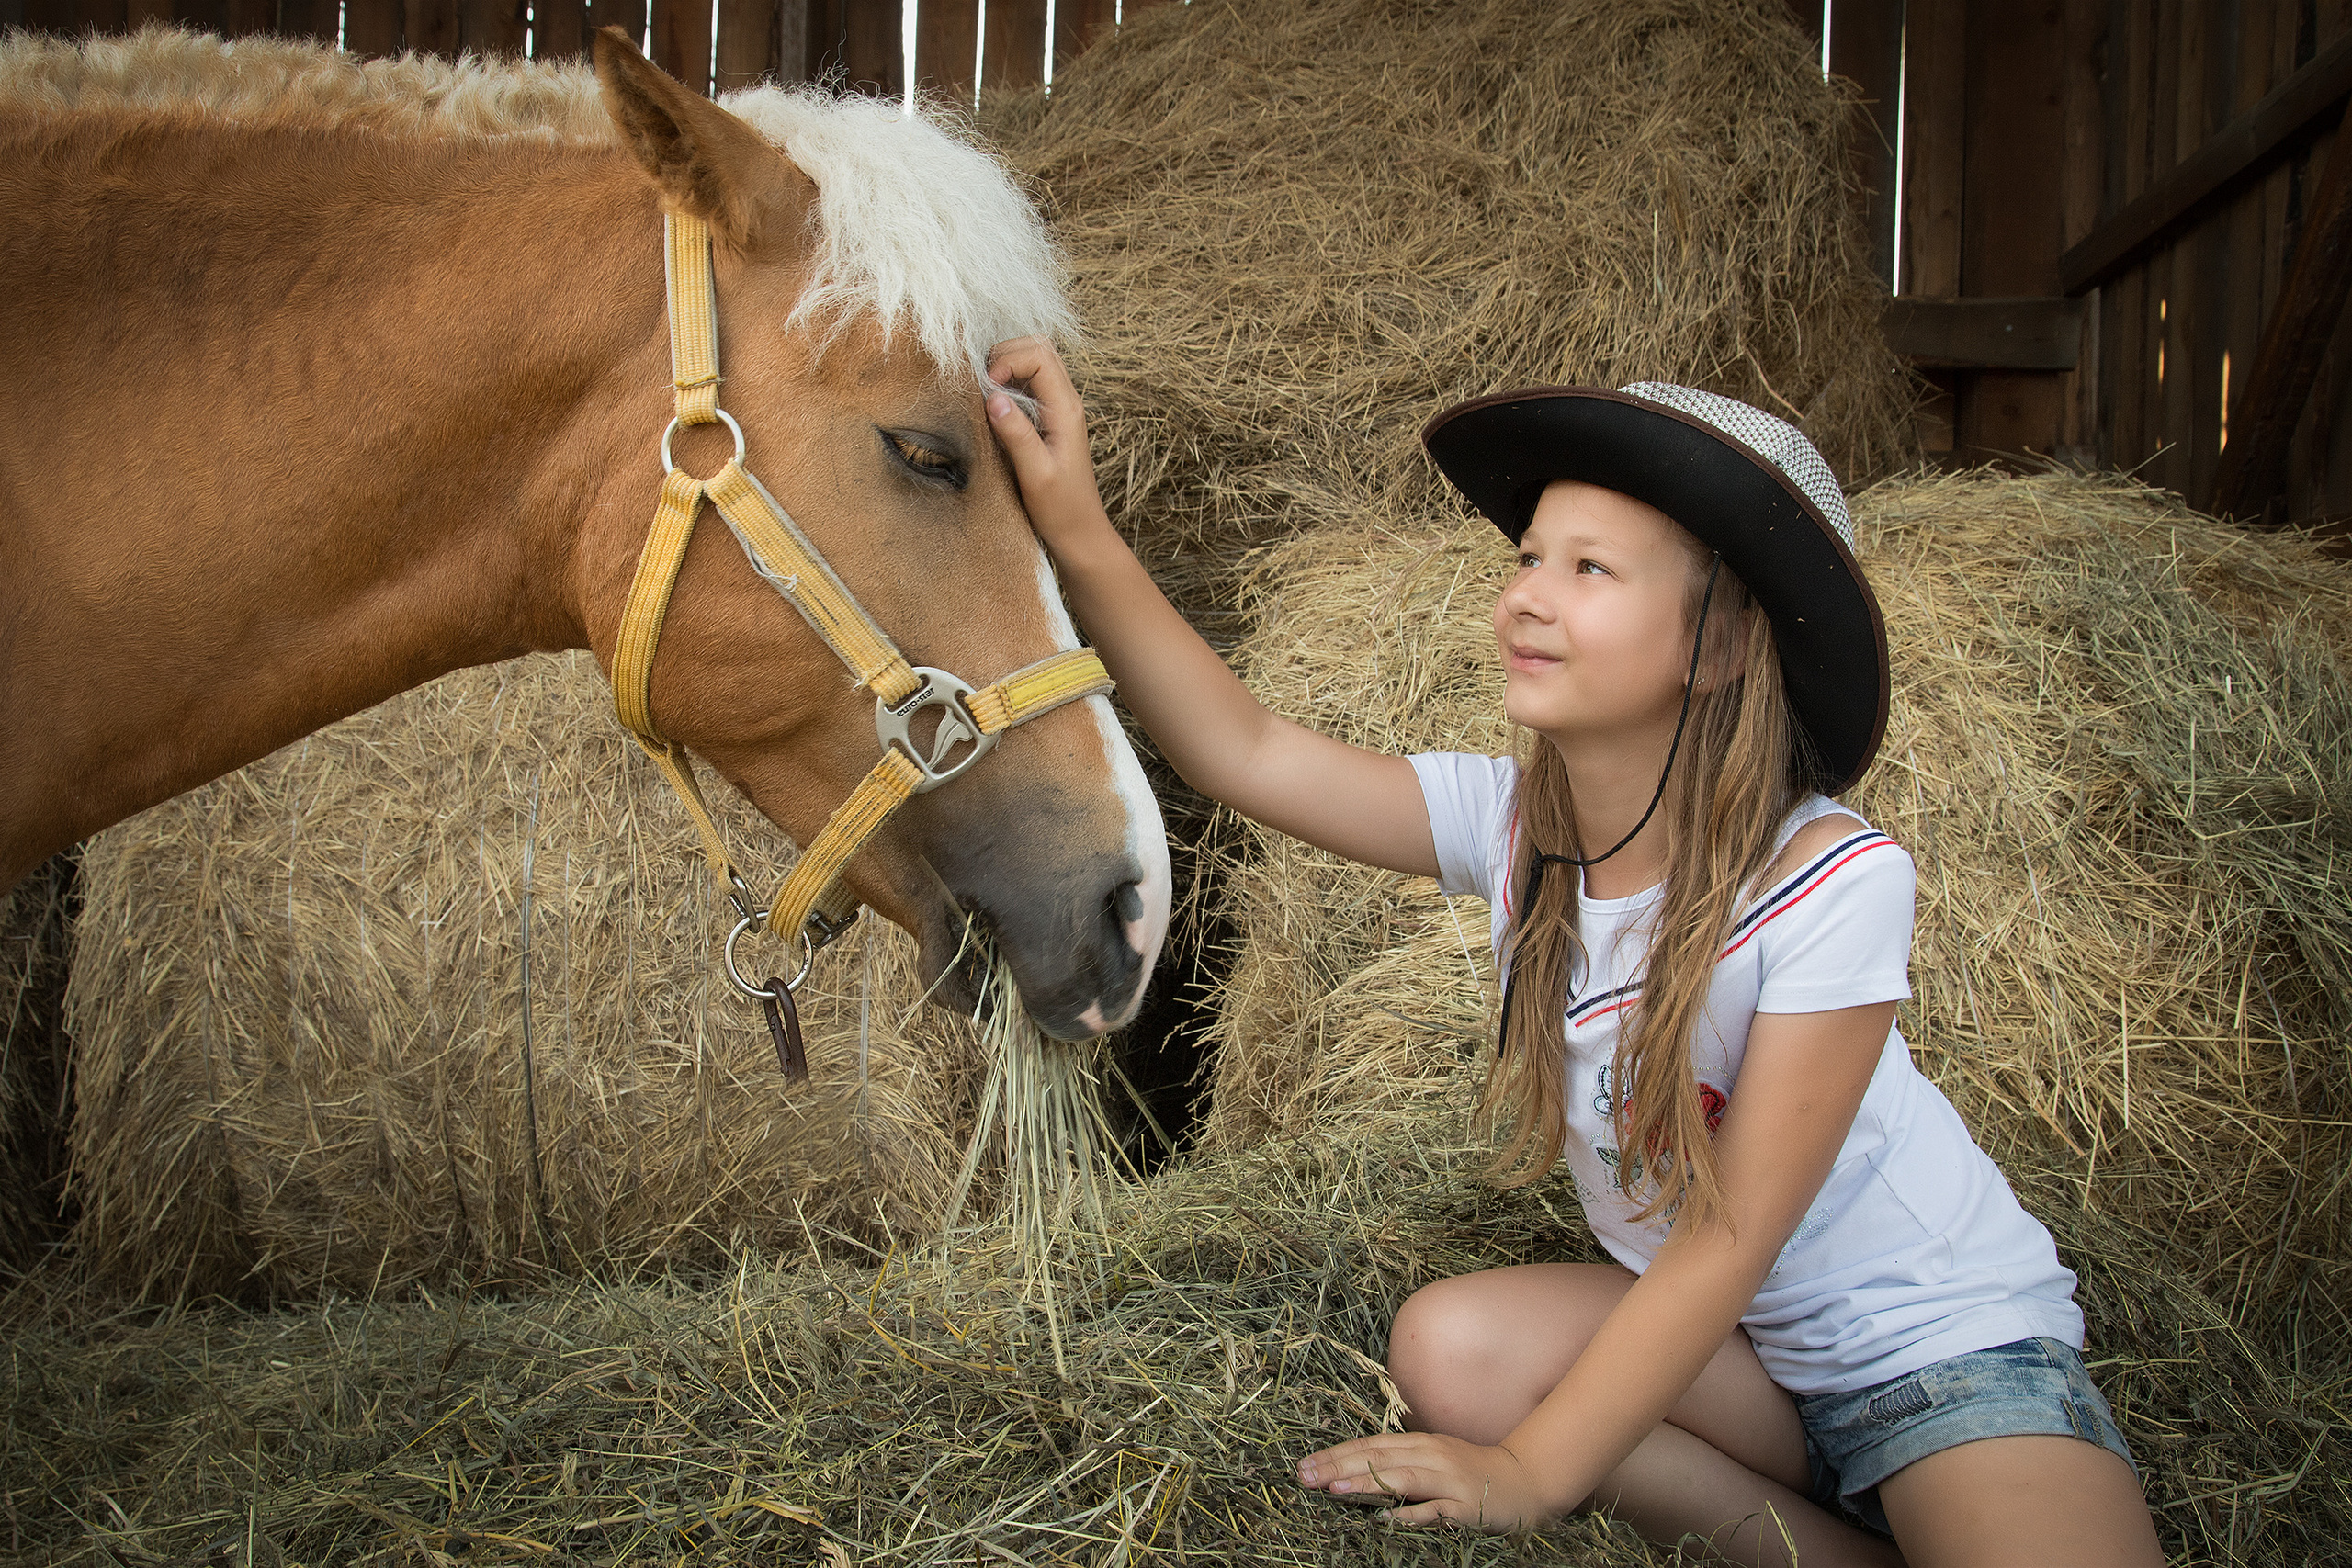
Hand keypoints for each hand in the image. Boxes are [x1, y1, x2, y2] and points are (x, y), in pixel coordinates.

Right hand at [985, 335, 1108, 554]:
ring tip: (986, 396)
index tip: (988, 389)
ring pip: (1033, 363)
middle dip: (1005, 355)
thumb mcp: (1035, 474)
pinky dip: (1007, 385)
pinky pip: (1028, 386)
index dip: (1008, 361)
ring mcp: (1057, 410)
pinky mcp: (1047, 421)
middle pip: (1038, 348)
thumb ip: (1017, 434)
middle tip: (983, 386)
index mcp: (1066, 409)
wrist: (1079, 534)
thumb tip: (994, 397)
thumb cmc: (1061, 509)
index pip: (1040, 354)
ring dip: (1005, 368)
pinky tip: (993, 410)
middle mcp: (1065, 402)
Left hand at [1296, 1431, 1556, 1531]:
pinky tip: (1385, 1518)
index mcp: (1421, 1444)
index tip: (1305, 1464)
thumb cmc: (1473, 1474)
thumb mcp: (1434, 1461)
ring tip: (1334, 1488)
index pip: (1370, 1445)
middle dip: (1338, 1465)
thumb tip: (1355, 1472)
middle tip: (1305, 1475)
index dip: (1336, 1453)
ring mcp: (1449, 1479)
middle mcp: (1432, 1455)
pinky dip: (1409, 1513)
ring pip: (1401, 1477)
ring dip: (1366, 1482)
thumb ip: (1400, 1464)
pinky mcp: (1465, 1505)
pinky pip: (1434, 1509)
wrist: (1525, 1481)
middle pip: (1379, 1457)